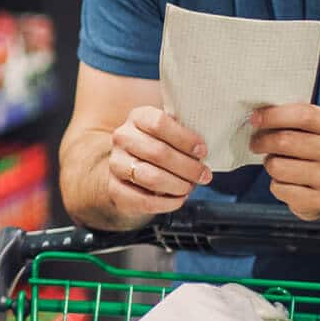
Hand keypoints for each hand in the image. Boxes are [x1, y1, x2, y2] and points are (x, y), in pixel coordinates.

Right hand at [108, 106, 211, 220]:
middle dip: (187, 167)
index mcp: (138, 117)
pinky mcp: (115, 188)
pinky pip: (143, 200)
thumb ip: (183, 133)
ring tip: (190, 187)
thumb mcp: (169, 132)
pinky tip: (179, 199)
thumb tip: (204, 150)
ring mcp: (116, 163)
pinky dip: (167, 203)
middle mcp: (122, 137)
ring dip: (178, 185)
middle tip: (204, 175)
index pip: (159, 123)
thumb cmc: (158, 146)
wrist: (130, 168)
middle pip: (158, 153)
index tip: (203, 151)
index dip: (184, 139)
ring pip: (150, 177)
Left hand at [250, 104, 319, 220]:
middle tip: (255, 143)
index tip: (254, 118)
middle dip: (261, 141)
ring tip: (276, 163)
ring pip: (277, 166)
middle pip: (285, 141)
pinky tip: (286, 182)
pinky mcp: (318, 200)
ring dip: (269, 164)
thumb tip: (257, 116)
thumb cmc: (313, 151)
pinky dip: (276, 185)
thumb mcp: (312, 129)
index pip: (304, 115)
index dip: (274, 115)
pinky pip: (279, 188)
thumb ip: (290, 118)